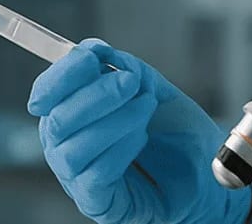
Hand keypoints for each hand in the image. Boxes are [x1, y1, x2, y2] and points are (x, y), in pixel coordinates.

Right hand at [28, 39, 251, 223]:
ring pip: (73, 150)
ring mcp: (78, 176)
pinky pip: (95, 175)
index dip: (62, 73)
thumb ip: (125, 69)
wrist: (205, 168)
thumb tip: (96, 51)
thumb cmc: (174, 132)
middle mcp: (66, 146)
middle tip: (131, 82)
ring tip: (146, 109)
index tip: (90, 56)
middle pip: (55, 121)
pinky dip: (121, 149)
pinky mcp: (98, 201)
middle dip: (95, 95)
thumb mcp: (152, 89)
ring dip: (115, 121)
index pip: (47, 93)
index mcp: (72, 113)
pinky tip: (141, 139)